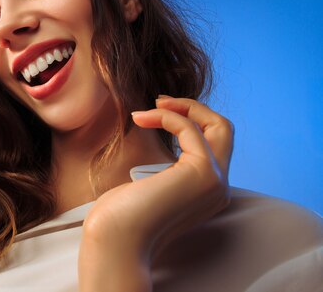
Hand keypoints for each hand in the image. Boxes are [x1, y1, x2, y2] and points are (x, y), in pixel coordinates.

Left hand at [78, 97, 233, 290]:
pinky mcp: (203, 173)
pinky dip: (166, 116)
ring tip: (150, 107)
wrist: (116, 238)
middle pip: (224, 130)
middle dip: (194, 108)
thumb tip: (155, 136)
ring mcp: (214, 181)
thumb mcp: (148, 183)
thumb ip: (163, 167)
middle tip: (159, 101)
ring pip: (219, 125)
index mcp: (205, 190)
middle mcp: (218, 187)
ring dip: (182, 107)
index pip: (213, 143)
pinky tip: (141, 118)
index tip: (157, 110)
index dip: (189, 120)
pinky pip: (191, 128)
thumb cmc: (121, 215)